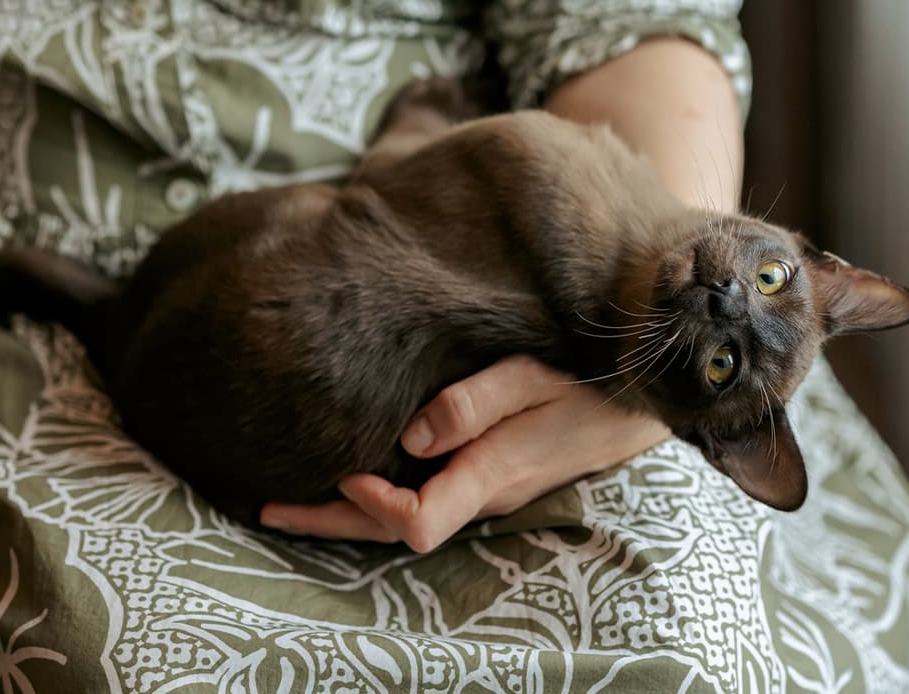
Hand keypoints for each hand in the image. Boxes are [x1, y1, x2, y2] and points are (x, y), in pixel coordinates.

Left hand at [260, 356, 669, 551]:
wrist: (643, 398)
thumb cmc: (590, 381)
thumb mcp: (535, 378)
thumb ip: (474, 405)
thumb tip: (408, 437)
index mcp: (489, 475)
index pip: (414, 521)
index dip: (368, 503)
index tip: (338, 466)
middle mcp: (481, 494)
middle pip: (392, 529)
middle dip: (329, 518)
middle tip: (265, 505)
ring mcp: (486, 488)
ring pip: (406, 514)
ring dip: (349, 508)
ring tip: (292, 496)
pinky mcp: (489, 473)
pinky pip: (425, 495)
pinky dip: (381, 493)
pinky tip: (359, 473)